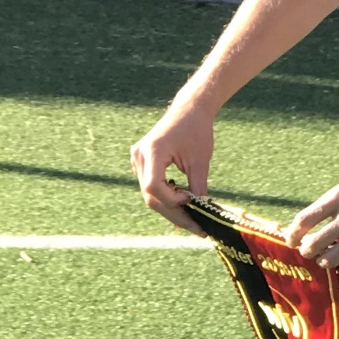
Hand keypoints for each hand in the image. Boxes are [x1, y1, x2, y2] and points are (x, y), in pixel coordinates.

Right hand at [132, 100, 215, 229]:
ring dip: (170, 207)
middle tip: (197, 228)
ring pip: (150, 193)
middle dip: (174, 212)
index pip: (153, 187)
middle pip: (150, 194)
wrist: (189, 110)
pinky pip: (151, 185)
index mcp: (152, 151)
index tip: (192, 202)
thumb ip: (198, 187)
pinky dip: (166, 196)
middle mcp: (139, 156)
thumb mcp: (200, 161)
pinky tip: (183, 205)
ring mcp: (137, 159)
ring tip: (193, 220)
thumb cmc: (198, 130)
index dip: (172, 200)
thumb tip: (201, 213)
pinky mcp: (142, 161)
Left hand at [285, 159, 338, 269]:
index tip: (291, 241)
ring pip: (331, 258)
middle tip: (308, 251)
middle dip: (307, 251)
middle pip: (313, 243)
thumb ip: (334, 209)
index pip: (303, 220)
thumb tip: (311, 231)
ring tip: (326, 258)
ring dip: (324, 260)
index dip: (292, 235)